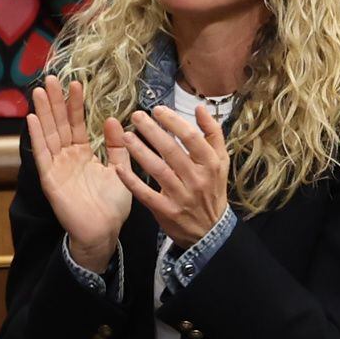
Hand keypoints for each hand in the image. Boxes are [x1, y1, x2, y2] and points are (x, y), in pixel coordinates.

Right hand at [26, 80, 134, 270]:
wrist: (103, 231)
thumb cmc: (112, 205)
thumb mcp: (120, 170)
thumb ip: (117, 146)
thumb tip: (113, 119)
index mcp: (83, 154)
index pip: (77, 124)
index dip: (75, 105)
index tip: (77, 83)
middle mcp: (67, 157)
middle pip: (59, 124)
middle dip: (55, 101)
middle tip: (52, 78)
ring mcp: (57, 166)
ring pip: (49, 134)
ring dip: (43, 112)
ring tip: (40, 91)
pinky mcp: (50, 178)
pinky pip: (42, 154)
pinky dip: (36, 136)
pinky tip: (32, 118)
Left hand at [116, 98, 233, 249]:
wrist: (210, 230)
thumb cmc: (212, 189)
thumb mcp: (221, 160)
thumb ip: (212, 133)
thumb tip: (200, 108)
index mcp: (210, 164)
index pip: (191, 137)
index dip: (173, 121)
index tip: (158, 110)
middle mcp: (196, 179)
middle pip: (171, 150)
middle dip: (152, 131)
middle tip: (137, 116)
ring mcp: (181, 196)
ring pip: (157, 170)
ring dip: (139, 151)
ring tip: (125, 136)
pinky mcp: (166, 210)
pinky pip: (145, 193)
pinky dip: (131, 181)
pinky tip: (118, 167)